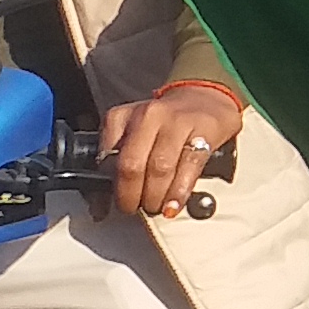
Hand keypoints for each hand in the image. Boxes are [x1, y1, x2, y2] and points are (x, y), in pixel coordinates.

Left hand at [95, 83, 243, 220]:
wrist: (205, 99)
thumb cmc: (165, 125)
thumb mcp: (134, 134)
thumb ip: (117, 164)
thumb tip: (103, 204)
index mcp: (123, 116)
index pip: (106, 158)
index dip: (107, 188)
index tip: (110, 205)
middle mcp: (148, 115)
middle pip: (132, 164)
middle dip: (130, 195)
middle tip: (134, 209)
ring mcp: (177, 122)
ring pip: (160, 168)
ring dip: (155, 197)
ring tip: (156, 208)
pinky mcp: (204, 132)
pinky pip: (188, 167)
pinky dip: (179, 192)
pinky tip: (174, 205)